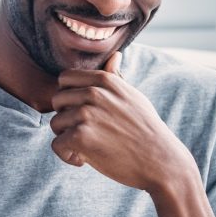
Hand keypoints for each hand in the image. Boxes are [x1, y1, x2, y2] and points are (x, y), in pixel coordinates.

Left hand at [50, 52, 195, 191]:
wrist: (160, 160)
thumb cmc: (146, 130)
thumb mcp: (134, 97)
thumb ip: (116, 78)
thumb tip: (114, 55)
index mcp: (105, 80)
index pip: (65, 79)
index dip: (68, 98)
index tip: (82, 114)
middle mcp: (94, 93)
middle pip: (57, 101)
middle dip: (66, 118)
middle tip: (85, 133)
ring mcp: (86, 114)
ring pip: (55, 124)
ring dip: (67, 139)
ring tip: (87, 148)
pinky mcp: (80, 136)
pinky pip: (57, 144)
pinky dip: (67, 156)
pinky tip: (84, 160)